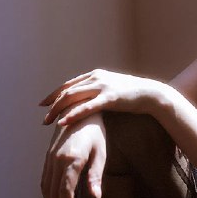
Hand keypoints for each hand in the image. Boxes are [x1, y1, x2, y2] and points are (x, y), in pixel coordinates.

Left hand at [40, 69, 158, 126]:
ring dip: (57, 110)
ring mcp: (102, 87)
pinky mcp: (110, 98)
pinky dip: (72, 115)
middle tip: (44, 118)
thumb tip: (90, 99)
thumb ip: (100, 91)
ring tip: (48, 122)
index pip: (69, 84)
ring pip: (72, 97)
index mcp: (95, 75)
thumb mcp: (113, 88)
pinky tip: (63, 123)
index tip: (44, 104)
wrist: (152, 94)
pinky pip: (86, 107)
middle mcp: (96, 77)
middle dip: (52, 105)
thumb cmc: (133, 94)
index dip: (54, 94)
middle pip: (67, 91)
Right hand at [41, 112, 106, 197]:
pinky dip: (47, 193)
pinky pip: (44, 178)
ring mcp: (50, 158)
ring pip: (46, 187)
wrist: (80, 110)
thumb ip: (96, 175)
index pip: (65, 192)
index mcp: (71, 160)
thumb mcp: (100, 153)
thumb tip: (95, 196)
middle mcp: (57, 160)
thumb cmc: (95, 132)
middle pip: (54, 193)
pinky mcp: (49, 156)